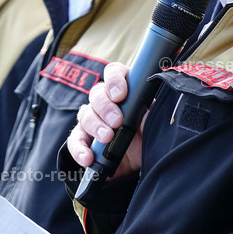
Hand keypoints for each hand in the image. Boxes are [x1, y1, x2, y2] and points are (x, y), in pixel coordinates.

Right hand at [66, 62, 143, 178]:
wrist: (148, 160)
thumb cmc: (152, 134)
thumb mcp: (156, 122)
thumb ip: (151, 115)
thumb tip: (145, 115)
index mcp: (126, 90)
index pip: (114, 73)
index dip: (114, 80)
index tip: (120, 94)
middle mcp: (107, 101)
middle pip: (96, 93)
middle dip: (105, 107)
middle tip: (117, 121)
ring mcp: (94, 120)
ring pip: (85, 114)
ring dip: (95, 125)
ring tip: (107, 138)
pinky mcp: (87, 140)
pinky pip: (76, 140)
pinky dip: (79, 148)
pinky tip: (87, 157)